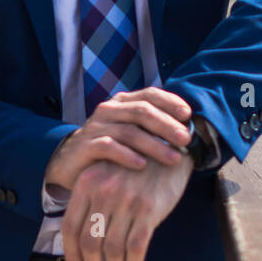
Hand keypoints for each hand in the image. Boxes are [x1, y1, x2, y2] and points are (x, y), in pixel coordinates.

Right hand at [45, 88, 192, 192]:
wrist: (72, 163)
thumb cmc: (111, 150)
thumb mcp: (132, 134)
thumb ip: (153, 128)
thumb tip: (189, 132)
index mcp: (122, 102)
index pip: (150, 94)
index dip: (171, 102)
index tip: (189, 116)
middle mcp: (109, 109)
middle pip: (142, 111)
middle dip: (167, 125)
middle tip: (186, 140)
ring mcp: (96, 126)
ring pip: (129, 131)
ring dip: (154, 145)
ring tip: (173, 159)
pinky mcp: (85, 145)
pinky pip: (108, 147)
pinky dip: (127, 155)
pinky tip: (142, 166)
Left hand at [61, 152, 193, 260]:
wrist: (169, 147)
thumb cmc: (135, 166)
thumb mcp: (105, 174)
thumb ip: (92, 201)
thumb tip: (82, 242)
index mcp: (87, 183)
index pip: (70, 226)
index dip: (71, 252)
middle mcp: (104, 191)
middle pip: (89, 242)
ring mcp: (126, 200)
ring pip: (112, 248)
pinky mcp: (149, 209)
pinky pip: (136, 246)